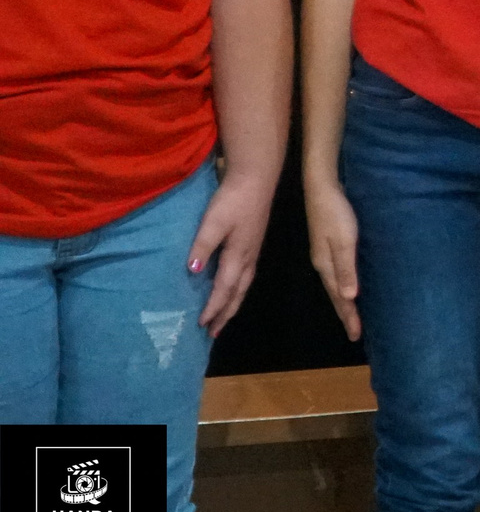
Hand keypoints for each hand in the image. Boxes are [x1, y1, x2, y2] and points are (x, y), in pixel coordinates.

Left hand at [187, 177, 274, 334]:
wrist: (256, 179)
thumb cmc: (233, 200)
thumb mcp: (213, 222)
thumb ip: (202, 247)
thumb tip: (192, 272)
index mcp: (238, 256)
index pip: (224, 289)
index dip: (213, 308)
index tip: (201, 325)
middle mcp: (248, 258)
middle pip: (238, 293)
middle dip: (226, 313)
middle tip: (213, 332)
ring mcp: (253, 250)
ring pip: (244, 286)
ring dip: (233, 303)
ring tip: (223, 317)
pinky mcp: (253, 243)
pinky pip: (246, 276)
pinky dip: (238, 289)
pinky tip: (233, 287)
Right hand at [306, 179, 363, 341]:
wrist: (321, 187)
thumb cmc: (336, 212)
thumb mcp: (344, 240)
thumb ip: (346, 268)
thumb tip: (349, 298)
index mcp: (326, 266)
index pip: (339, 298)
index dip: (349, 316)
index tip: (357, 335)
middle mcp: (323, 263)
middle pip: (336, 295)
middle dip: (346, 314)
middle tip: (356, 334)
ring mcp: (324, 254)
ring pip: (336, 285)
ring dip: (345, 302)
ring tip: (353, 316)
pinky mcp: (328, 244)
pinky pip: (338, 273)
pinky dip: (344, 285)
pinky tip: (349, 286)